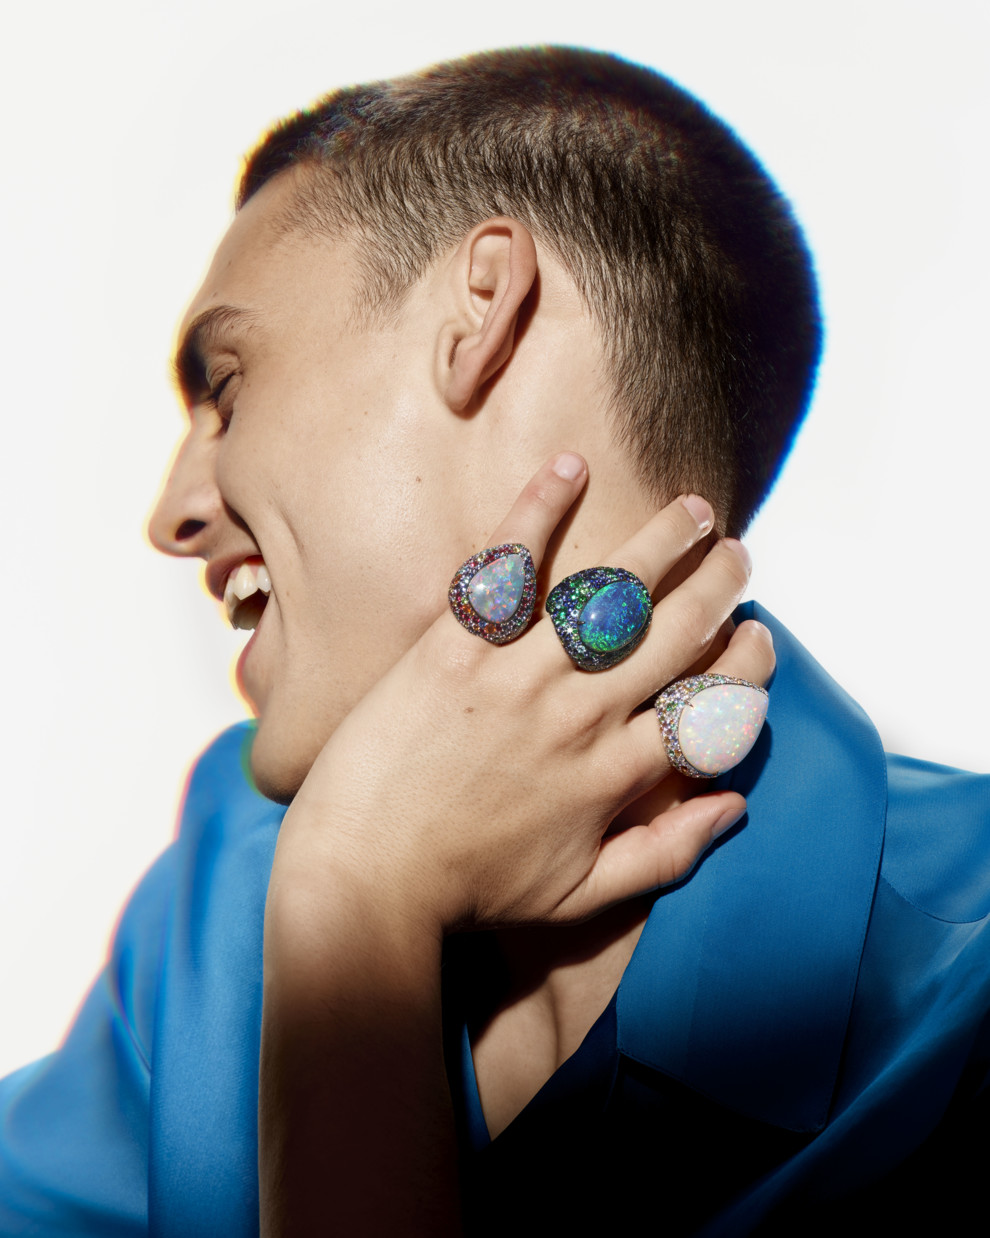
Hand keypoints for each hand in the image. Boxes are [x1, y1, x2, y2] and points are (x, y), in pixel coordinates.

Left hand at [278, 452, 772, 933]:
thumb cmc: (471, 891)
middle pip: (676, 634)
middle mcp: (579, 717)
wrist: (365, 878)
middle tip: (737, 555)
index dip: (747, 666)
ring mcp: (516, 677)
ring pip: (611, 594)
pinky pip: (505, 567)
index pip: (710, 706)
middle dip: (721, 587)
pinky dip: (537, 510)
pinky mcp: (453, 648)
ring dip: (662, 543)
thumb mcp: (581, 896)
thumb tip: (736, 807)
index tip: (757, 637)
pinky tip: (568, 466)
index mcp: (614, 777)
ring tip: (694, 510)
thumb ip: (666, 854)